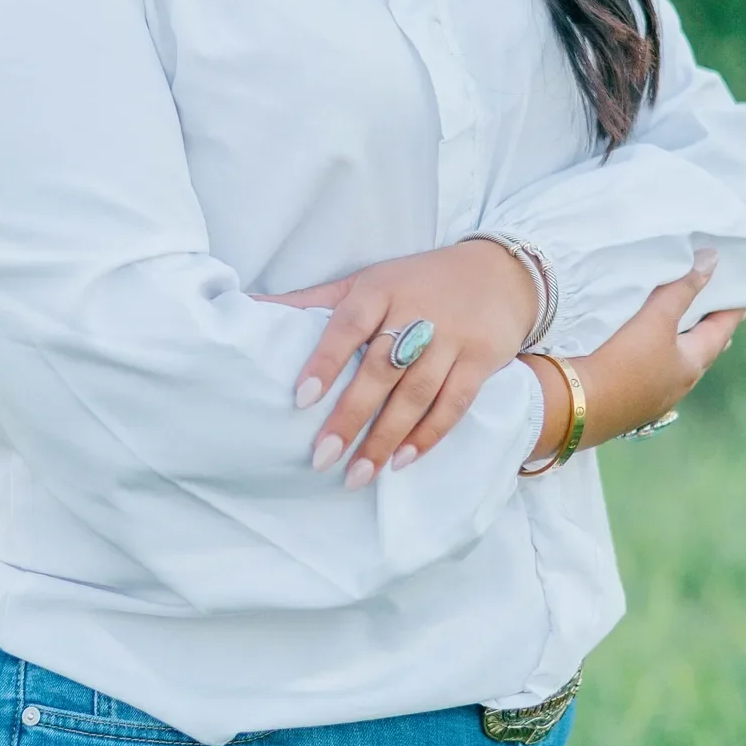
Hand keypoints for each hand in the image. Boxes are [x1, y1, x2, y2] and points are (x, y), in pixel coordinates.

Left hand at [258, 239, 540, 489]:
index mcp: (380, 289)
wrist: (499, 272)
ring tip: (359, 473)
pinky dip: (429, 434)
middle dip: (352, 415)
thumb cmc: (416, 282)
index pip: (349, 325)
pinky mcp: (482, 359)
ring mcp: (453, 336)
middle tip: (323, 457)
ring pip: (417, 393)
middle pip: (382, 368)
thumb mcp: (366, 282)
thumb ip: (311, 301)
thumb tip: (245, 307)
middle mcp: (417, 312)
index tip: (302, 399)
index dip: (325, 361)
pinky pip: (455, 403)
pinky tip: (403, 460)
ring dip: (387, 437)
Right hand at [523, 257, 745, 463]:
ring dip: (680, 349)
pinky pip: (649, 376)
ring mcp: (650, 400)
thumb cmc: (621, 362)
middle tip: (717, 318)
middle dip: (708, 334)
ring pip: (674, 367)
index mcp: (690, 366)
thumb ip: (682, 288)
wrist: (571, 408)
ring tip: (682, 335)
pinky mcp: (624, 404)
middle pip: (699, 354)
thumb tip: (713, 260)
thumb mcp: (655, 320)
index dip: (732, 312)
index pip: (719, 332)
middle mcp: (675, 387)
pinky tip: (643, 359)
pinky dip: (655, 360)